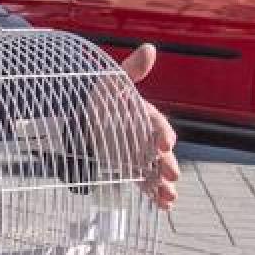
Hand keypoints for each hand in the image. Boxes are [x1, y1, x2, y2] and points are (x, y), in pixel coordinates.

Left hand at [118, 44, 179, 209]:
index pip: (156, 124)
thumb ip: (131, 71)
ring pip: (155, 171)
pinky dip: (153, 194)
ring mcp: (141, 155)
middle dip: (165, 164)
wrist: (83, 121)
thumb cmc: (102, 99)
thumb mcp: (112, 83)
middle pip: (158, 152)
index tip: (164, 144)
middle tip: (171, 175)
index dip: (161, 133)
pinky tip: (163, 206)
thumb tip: (149, 49)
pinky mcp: (132, 169)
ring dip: (163, 184)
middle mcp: (147, 136)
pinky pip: (144, 182)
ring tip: (169, 197)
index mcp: (145, 115)